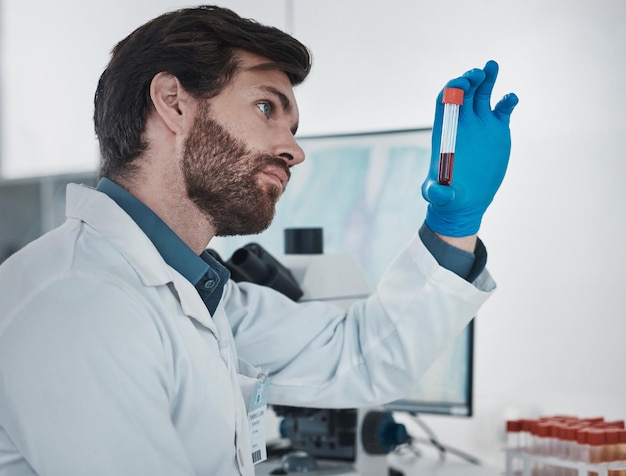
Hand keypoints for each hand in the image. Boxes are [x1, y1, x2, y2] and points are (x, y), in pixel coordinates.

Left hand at [421, 60, 517, 236]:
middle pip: (464, 91)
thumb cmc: (446, 196)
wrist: (465, 200)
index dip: (451, 88)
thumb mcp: (437, 195)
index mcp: (445, 130)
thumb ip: (437, 193)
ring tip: (492, 65)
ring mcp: (480, 125)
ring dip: (487, 78)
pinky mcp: (497, 131)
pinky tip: (510, 98)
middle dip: (470, 78)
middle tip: (479, 73)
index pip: (444, 100)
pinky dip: (507, 101)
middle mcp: (462, 123)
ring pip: (483, 93)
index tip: (460, 84)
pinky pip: (502, 109)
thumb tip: (440, 193)